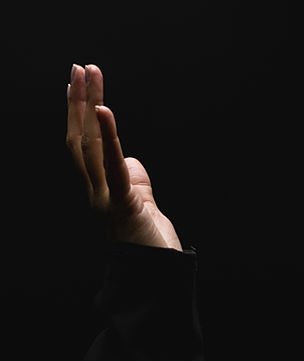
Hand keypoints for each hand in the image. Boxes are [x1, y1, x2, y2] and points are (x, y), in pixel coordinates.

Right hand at [66, 63, 182, 250]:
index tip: (82, 84)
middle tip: (79, 68)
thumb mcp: (144, 207)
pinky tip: (104, 109)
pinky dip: (108, 135)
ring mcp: (105, 199)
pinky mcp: (123, 204)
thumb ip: (135, 182)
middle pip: (80, 138)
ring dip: (87, 106)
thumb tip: (130, 159)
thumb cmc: (151, 248)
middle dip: (79, 101)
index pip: (85, 145)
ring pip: (88, 145)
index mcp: (100, 191)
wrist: (157, 280)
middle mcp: (96, 192)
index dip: (80, 113)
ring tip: (87, 75)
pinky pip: (112, 165)